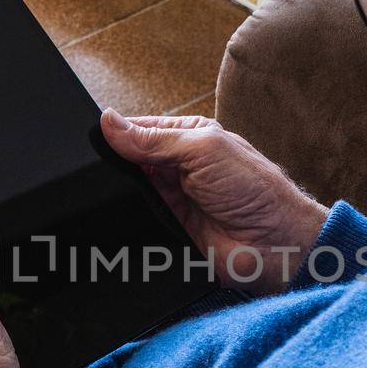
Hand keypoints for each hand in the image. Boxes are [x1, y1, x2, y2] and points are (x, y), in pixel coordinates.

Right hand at [101, 109, 328, 294]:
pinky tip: (119, 214)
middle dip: (116, 163)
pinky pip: (138, 217)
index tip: (91, 137)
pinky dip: (128, 216)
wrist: (274, 245)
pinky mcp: (169, 226)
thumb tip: (110, 122)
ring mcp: (173, 197)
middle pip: (130, 159)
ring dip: (122, 191)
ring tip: (112, 192)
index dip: (116, 132)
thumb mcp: (203, 150)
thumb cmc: (255, 191)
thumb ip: (155, 139)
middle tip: (96, 168)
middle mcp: (179, 165)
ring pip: (130, 189)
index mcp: (189, 136)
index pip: (140, 128)